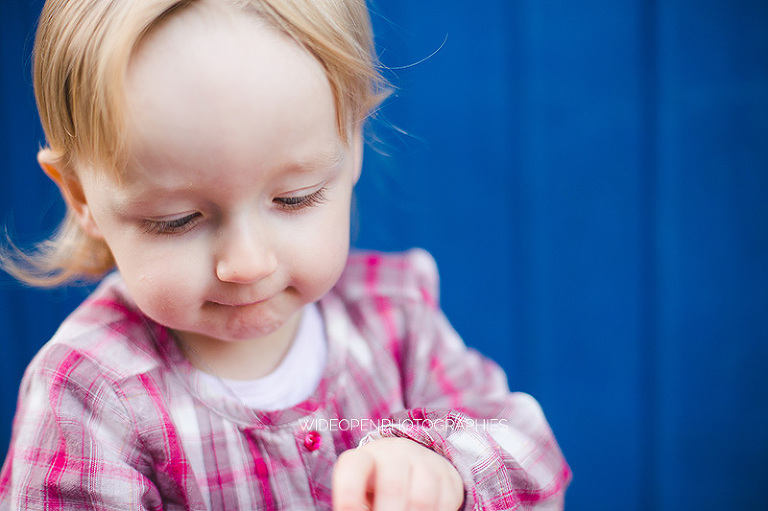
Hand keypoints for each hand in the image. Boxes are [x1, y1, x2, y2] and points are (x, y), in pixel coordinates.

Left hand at [332, 437, 463, 510]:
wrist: (412, 462)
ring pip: (422, 497)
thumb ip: (358, 505)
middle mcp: (394, 453)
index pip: (354, 468)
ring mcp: (424, 460)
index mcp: (364, 457)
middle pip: (392, 487)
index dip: (349, 495)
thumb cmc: (376, 486)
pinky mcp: (447, 474)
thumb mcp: (361, 492)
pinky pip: (446, 502)